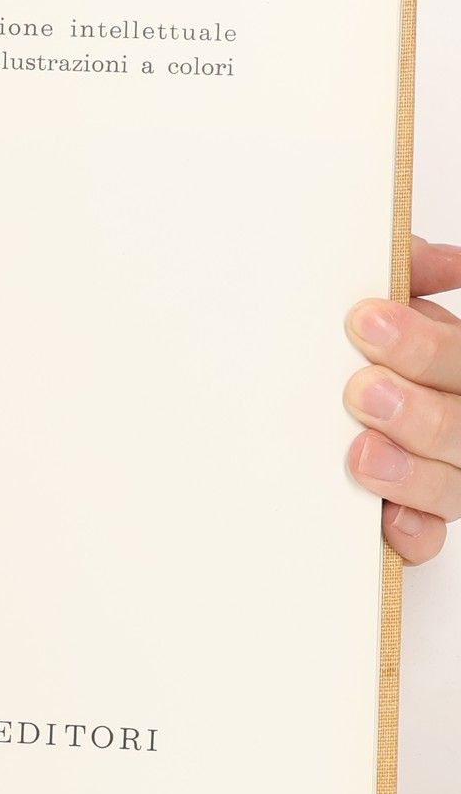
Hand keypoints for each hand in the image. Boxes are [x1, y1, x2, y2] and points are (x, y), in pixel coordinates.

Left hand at [344, 236, 460, 564]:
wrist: (344, 385)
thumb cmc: (374, 345)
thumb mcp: (395, 304)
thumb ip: (412, 275)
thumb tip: (439, 259)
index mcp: (456, 366)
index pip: (460, 359)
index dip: (423, 345)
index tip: (365, 320)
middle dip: (416, 410)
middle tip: (361, 390)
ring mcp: (449, 471)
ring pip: (452, 484)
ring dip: (411, 472)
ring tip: (362, 452)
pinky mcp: (421, 513)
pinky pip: (427, 535)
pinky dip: (410, 531)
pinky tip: (388, 521)